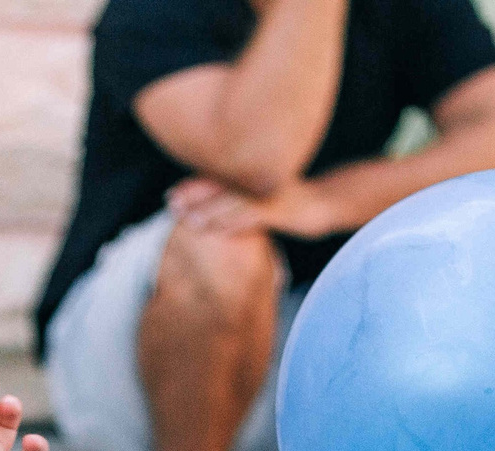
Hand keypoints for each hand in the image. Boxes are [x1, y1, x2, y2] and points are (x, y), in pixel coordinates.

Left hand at [169, 174, 340, 240]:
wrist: (325, 204)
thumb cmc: (288, 203)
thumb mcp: (260, 199)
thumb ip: (236, 201)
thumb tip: (206, 211)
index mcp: (249, 177)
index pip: (216, 179)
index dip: (192, 187)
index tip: (170, 196)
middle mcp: (257, 181)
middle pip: (221, 187)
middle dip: (194, 196)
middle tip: (171, 205)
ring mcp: (269, 194)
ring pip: (235, 201)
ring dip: (211, 210)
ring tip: (189, 220)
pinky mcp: (282, 209)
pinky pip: (256, 215)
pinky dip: (236, 221)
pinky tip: (219, 229)